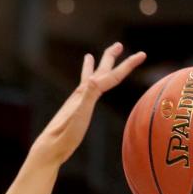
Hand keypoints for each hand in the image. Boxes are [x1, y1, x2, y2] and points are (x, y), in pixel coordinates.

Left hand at [30, 43, 145, 167]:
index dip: (128, 65)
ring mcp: (77, 102)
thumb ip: (86, 97)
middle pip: (100, 71)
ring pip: (89, 79)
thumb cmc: (66, 135)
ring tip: (90, 57)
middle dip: (110, 58)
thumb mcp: (80, 116)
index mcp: (87, 93)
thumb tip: (92, 78)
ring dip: (93, 67)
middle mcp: (81, 94)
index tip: (142, 54)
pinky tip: (83, 88)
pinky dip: (85, 86)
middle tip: (119, 45)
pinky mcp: (74, 111)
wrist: (50, 148)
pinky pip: (83, 93)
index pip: (112, 75)